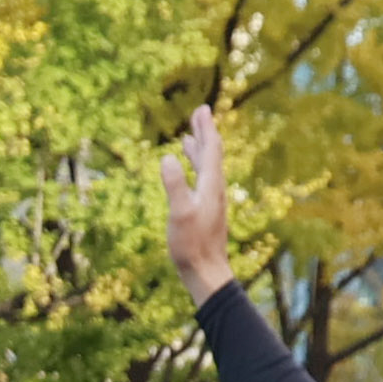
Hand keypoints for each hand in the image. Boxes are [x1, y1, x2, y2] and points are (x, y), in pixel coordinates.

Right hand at [161, 99, 236, 299]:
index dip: (206, 128)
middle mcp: (215, 189)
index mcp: (211, 185)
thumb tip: (167, 157)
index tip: (202, 109)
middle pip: (212, 154)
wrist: (206, 271)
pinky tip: (189, 174)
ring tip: (190, 138)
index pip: (211, 149)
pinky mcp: (207, 211)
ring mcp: (212, 200)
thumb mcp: (179, 213)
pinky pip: (203, 181)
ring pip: (207, 168)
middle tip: (199, 114)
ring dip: (199, 150)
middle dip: (204, 133)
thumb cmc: (191, 245)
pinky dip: (195, 169)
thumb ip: (174, 184)